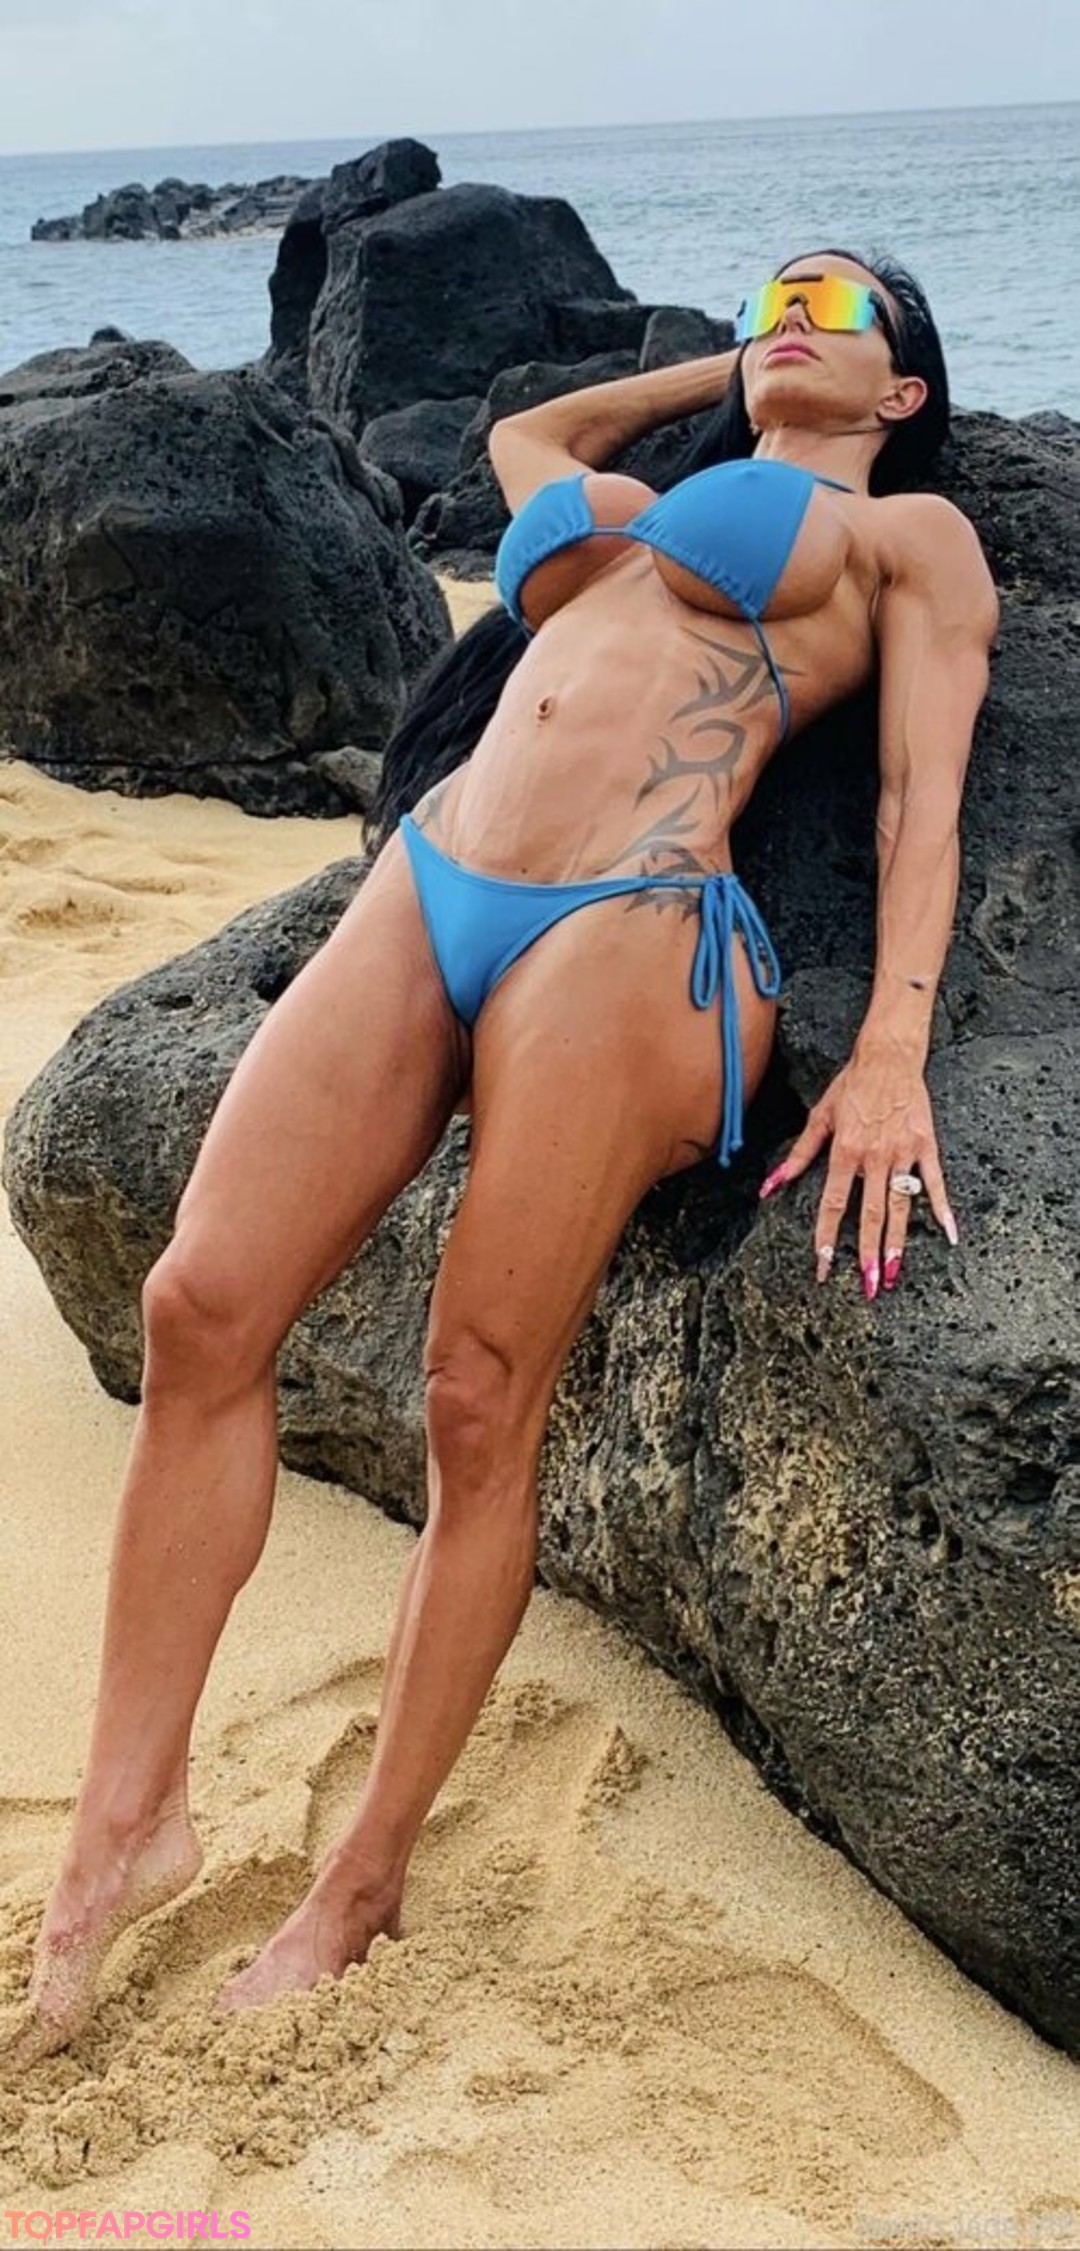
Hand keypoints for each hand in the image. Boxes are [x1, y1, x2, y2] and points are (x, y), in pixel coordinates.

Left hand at [758, 1047, 958, 1299]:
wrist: (888, 1056)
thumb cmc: (851, 1086)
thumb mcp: (818, 1117)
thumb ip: (798, 1156)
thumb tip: (770, 1186)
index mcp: (845, 1151)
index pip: (833, 1205)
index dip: (827, 1238)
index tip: (824, 1266)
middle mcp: (873, 1156)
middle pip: (870, 1214)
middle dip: (868, 1253)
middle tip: (868, 1286)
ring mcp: (903, 1152)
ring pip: (900, 1205)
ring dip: (898, 1241)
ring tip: (894, 1272)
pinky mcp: (926, 1145)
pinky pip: (935, 1181)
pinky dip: (943, 1207)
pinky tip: (950, 1232)